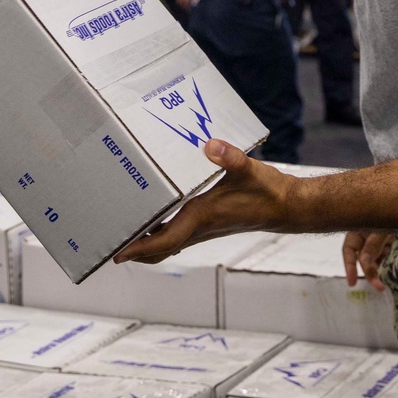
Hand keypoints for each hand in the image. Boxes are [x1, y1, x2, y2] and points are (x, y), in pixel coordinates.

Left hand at [114, 141, 297, 263]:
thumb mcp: (248, 169)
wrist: (287, 207)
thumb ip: (229, 156)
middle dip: (135, 252)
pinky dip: (161, 238)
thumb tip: (210, 145)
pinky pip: (177, 238)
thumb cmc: (268, 190)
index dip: (139, 248)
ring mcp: (204, 231)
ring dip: (146, 246)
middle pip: (159, 250)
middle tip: (109, 247)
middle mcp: (199, 228)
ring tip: (124, 237)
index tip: (118, 253)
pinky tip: (153, 224)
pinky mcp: (209, 226)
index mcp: (201, 217)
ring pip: (167, 246)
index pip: (164, 240)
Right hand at [343, 230, 393, 291]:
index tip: (352, 283)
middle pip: (363, 258)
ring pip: (375, 258)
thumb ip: (373, 245)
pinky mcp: (389, 240)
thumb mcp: (381, 227)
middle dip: (370, 272)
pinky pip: (386, 254)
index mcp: (357, 230)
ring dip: (380, 269)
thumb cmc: (390, 210)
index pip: (349, 251)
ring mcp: (378, 238)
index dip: (349, 267)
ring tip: (386, 281)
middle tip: (379, 287)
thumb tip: (364, 263)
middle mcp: (365, 236)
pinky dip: (388, 261)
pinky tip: (393, 269)